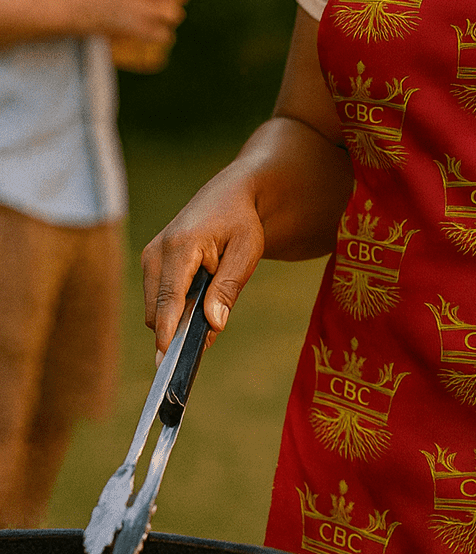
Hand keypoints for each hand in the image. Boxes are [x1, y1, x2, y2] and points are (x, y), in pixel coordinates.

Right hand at [142, 165, 264, 356]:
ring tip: (210, 310)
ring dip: (178, 319)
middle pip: (157, 310)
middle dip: (178, 330)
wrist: (228, 196)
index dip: (168, 329)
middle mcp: (156, 252)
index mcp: (180, 246)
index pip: (169, 297)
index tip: (166, 356)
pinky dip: (175, 309)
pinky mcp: (151, 263)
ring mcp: (150, 258)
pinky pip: (158, 299)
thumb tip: (213, 324)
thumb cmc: (241, 222)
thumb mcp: (246, 251)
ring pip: (155, 309)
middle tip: (209, 336)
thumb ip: (228, 288)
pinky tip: (200, 304)